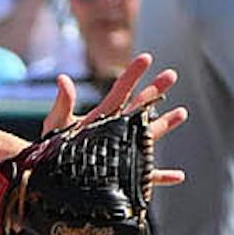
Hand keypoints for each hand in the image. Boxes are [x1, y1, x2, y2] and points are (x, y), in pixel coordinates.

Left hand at [39, 53, 187, 185]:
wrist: (52, 175)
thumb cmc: (52, 148)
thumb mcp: (56, 124)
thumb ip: (63, 103)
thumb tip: (62, 78)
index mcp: (101, 116)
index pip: (120, 91)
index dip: (132, 74)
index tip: (146, 57)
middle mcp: (116, 131)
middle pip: (139, 107)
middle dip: (154, 91)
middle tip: (171, 74)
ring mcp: (122, 152)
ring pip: (148, 136)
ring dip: (165, 125)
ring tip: (181, 112)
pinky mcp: (124, 175)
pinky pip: (146, 177)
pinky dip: (162, 176)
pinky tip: (179, 175)